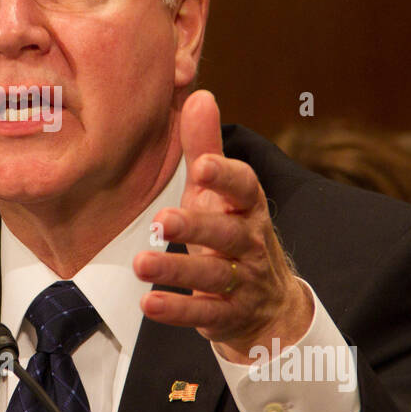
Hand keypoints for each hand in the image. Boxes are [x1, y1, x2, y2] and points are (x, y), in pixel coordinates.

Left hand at [134, 91, 312, 362]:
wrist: (269, 305)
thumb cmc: (232, 234)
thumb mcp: (219, 192)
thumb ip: (206, 148)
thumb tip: (199, 95)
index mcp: (247, 208)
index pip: (244, 188)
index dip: (226, 176)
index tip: (203, 166)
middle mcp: (249, 244)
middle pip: (227, 235)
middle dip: (197, 227)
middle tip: (161, 221)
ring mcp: (242, 283)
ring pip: (214, 277)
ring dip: (177, 272)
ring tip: (142, 264)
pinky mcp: (228, 316)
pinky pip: (204, 315)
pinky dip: (177, 310)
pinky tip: (149, 304)